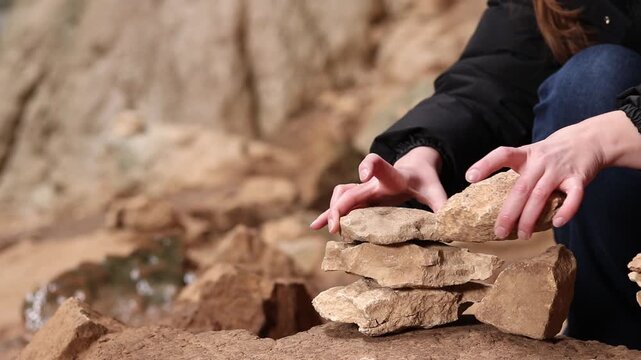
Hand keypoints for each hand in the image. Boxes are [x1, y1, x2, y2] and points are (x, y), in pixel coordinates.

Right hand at [310, 147, 446, 232]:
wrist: (413, 168)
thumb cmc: (423, 180)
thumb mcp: (435, 190)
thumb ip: (443, 204)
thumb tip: (453, 224)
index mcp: (391, 176)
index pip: (379, 165)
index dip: (369, 166)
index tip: (363, 174)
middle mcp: (372, 182)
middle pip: (351, 188)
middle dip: (342, 205)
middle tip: (338, 224)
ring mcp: (363, 190)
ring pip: (341, 195)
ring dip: (333, 210)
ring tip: (331, 229)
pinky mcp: (360, 198)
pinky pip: (340, 205)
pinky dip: (328, 215)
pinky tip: (315, 226)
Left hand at [465, 110, 640, 239]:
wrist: (589, 139)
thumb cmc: (553, 153)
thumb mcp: (532, 154)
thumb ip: (518, 173)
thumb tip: (495, 200)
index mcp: (526, 154)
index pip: (503, 154)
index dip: (485, 164)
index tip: (469, 178)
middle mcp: (541, 161)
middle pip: (520, 188)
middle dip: (508, 213)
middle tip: (499, 232)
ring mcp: (560, 170)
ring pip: (541, 196)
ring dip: (530, 218)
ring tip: (522, 235)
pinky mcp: (579, 178)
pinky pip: (574, 196)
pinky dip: (566, 210)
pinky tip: (557, 223)